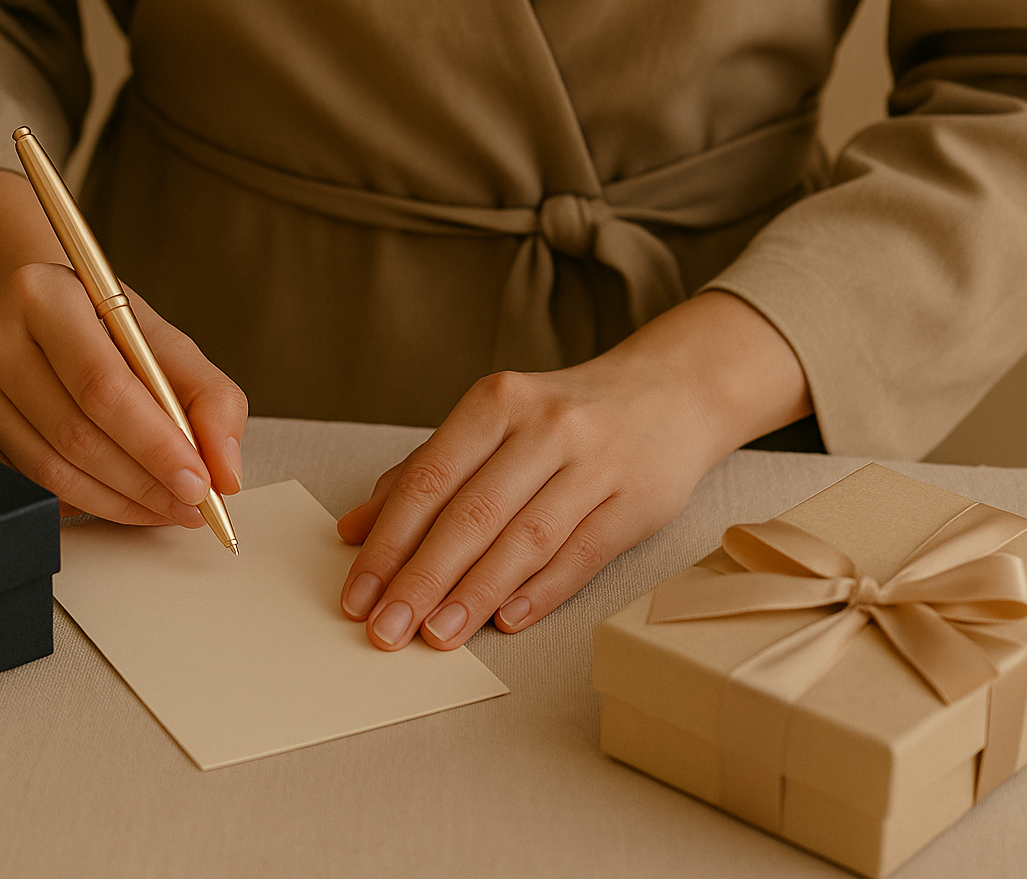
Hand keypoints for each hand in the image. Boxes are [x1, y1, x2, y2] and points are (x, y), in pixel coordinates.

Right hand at [0, 170, 245, 525]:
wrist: (29, 312)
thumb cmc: (99, 326)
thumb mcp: (161, 340)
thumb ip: (209, 397)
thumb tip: (226, 471)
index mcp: (43, 294)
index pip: (103, 385)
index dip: (155, 443)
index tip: (199, 482)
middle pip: (75, 435)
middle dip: (144, 482)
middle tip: (190, 505)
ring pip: (47, 471)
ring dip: (117, 503)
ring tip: (163, 507)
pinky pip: (23, 486)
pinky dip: (78, 504)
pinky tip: (114, 498)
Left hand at [336, 292, 811, 649]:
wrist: (673, 391)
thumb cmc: (564, 416)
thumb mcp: (492, 424)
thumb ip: (422, 473)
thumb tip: (353, 530)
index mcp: (496, 403)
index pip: (429, 480)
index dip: (388, 542)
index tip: (357, 594)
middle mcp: (545, 428)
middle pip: (471, 515)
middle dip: (421, 579)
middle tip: (385, 629)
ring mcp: (595, 465)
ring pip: (524, 539)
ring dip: (474, 594)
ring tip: (436, 636)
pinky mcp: (637, 502)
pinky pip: (581, 555)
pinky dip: (540, 592)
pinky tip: (505, 622)